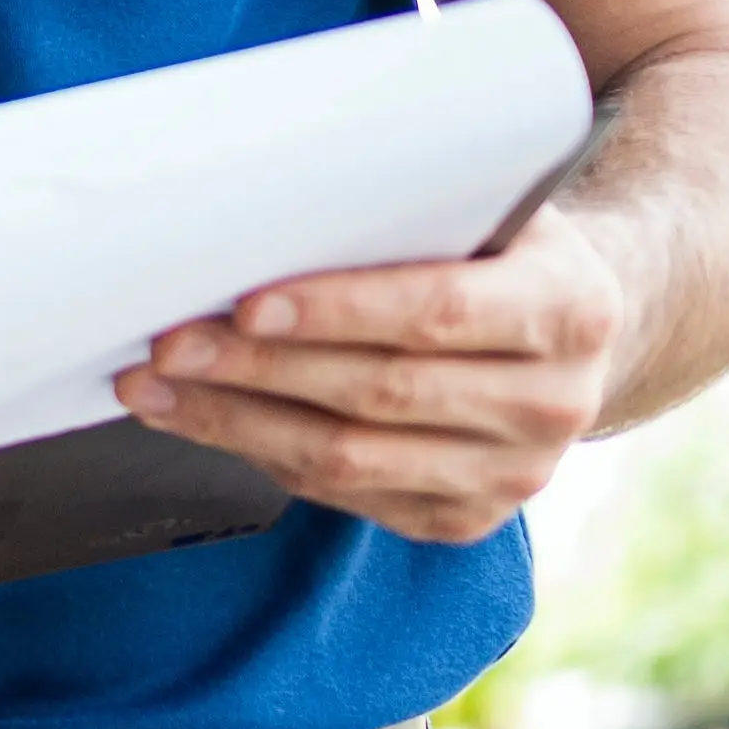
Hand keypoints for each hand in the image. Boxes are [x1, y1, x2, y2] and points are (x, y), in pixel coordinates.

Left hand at [116, 202, 623, 546]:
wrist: (561, 334)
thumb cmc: (494, 255)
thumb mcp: (486, 211)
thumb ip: (409, 211)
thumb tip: (263, 208)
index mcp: (573, 309)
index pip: (440, 312)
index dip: (339, 311)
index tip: (248, 305)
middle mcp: (556, 403)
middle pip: (379, 392)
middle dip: (258, 369)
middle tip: (168, 344)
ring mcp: (512, 473)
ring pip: (348, 458)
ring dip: (234, 422)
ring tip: (155, 387)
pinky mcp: (463, 520)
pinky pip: (342, 495)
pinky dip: (259, 455)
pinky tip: (201, 420)